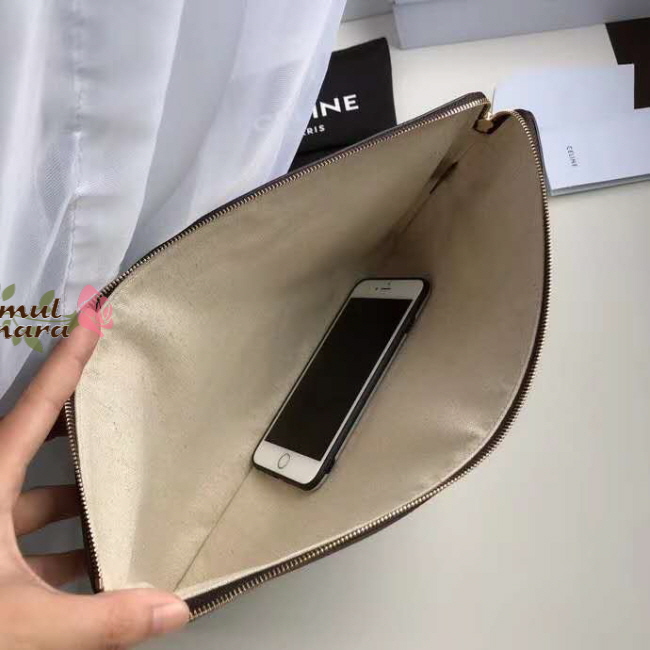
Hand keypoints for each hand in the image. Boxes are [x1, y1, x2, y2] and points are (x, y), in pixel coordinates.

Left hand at [0, 327, 188, 648]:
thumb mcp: (24, 623)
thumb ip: (102, 620)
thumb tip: (177, 610)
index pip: (37, 406)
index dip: (69, 359)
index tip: (94, 316)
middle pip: (40, 446)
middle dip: (82, 426)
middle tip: (122, 406)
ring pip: (36, 501)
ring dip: (78, 503)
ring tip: (128, 501)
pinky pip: (28, 542)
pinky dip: (64, 549)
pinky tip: (98, 566)